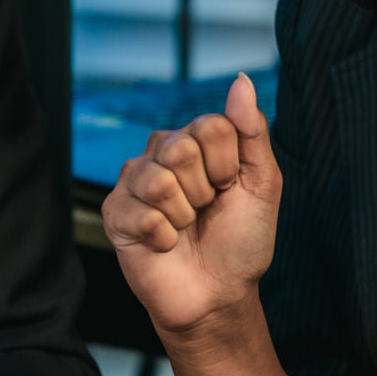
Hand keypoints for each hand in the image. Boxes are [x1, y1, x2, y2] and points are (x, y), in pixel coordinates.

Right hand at [103, 73, 281, 336]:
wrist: (217, 295)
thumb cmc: (241, 241)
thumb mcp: (262, 184)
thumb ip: (251, 131)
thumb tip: (241, 80)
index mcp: (196, 141)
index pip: (210, 126)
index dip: (227, 166)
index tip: (229, 190)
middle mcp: (161, 154)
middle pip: (180, 150)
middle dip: (203, 191)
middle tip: (205, 211)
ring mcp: (134, 182)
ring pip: (158, 182)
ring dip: (183, 217)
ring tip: (184, 228)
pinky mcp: (115, 213)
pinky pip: (140, 213)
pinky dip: (163, 237)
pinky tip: (165, 244)